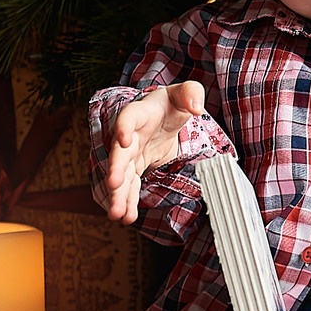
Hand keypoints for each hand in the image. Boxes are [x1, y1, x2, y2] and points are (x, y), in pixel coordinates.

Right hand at [100, 81, 208, 224]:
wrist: (163, 117)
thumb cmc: (170, 104)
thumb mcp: (184, 94)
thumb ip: (191, 94)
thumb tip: (197, 107)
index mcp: (140, 113)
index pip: (128, 117)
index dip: (123, 127)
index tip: (123, 138)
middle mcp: (129, 135)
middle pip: (120, 153)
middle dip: (116, 169)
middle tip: (113, 185)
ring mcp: (130, 154)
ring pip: (122, 175)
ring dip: (119, 194)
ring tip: (117, 213)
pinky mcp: (136, 168)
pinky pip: (130, 186)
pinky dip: (128, 201)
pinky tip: (126, 217)